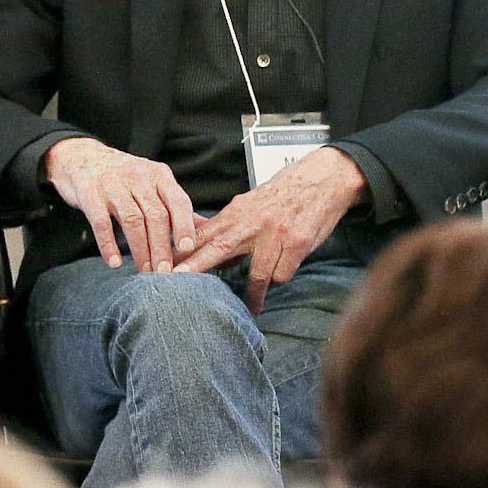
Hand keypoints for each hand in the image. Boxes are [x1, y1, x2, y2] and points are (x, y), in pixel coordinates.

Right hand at [45, 137, 200, 269]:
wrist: (79, 156)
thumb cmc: (122, 176)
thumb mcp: (151, 182)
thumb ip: (173, 204)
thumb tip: (203, 229)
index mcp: (159, 175)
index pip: (178, 201)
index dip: (184, 225)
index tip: (188, 249)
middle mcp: (138, 176)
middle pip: (156, 215)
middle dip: (162, 246)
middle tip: (165, 271)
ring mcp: (112, 184)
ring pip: (132, 220)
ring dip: (140, 249)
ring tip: (145, 271)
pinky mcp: (89, 193)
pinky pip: (101, 222)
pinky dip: (109, 244)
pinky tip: (114, 262)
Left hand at [175, 146, 366, 310]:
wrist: (324, 179)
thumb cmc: (286, 193)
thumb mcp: (252, 202)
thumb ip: (229, 222)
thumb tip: (198, 237)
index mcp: (238, 211)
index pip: (204, 234)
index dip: (182, 251)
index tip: (163, 266)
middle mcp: (254, 223)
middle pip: (219, 249)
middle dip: (195, 268)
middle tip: (176, 283)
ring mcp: (276, 234)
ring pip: (257, 274)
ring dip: (253, 295)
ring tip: (252, 309)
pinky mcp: (297, 245)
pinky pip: (283, 273)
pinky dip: (281, 276)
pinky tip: (283, 273)